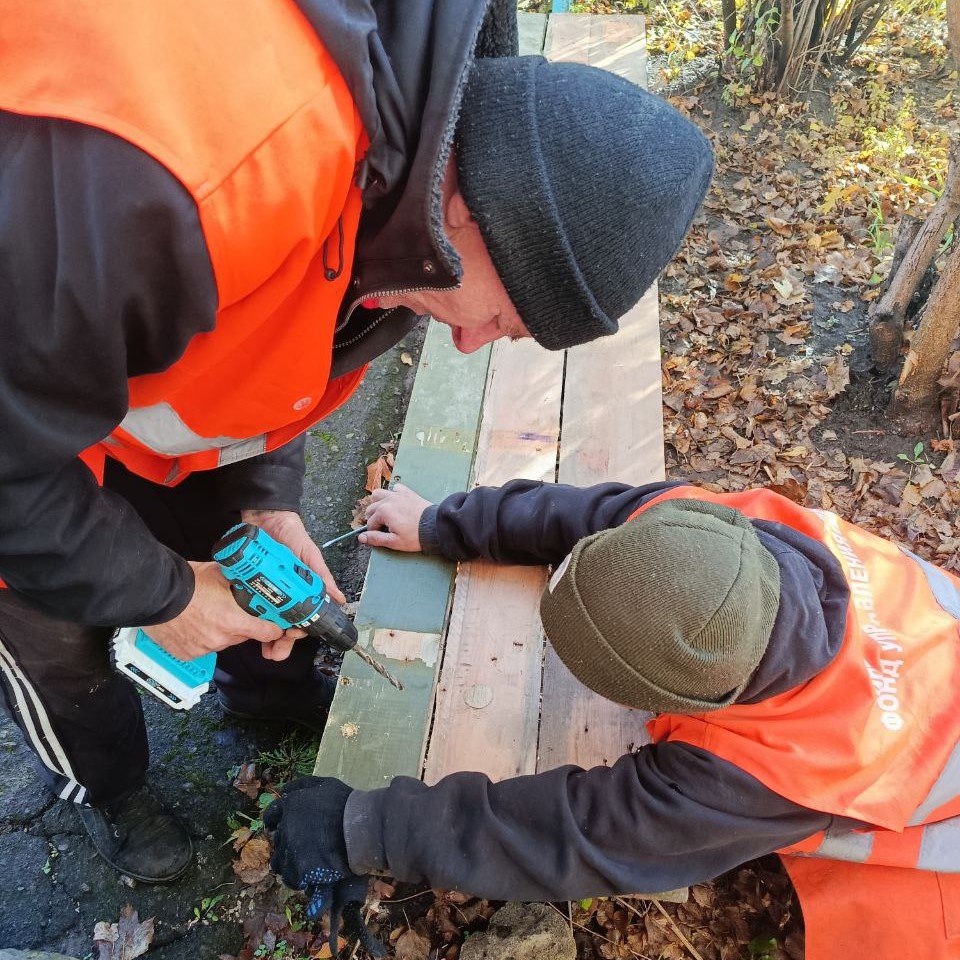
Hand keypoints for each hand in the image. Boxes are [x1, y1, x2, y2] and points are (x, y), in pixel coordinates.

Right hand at [146, 560, 285, 660]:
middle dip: (240, 625)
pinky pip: (202, 648)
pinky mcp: (188, 654)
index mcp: (233, 620)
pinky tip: (191, 624)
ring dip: (219, 632)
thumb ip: (240, 581)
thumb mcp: (221, 574)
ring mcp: (203, 649)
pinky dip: (200, 639)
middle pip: (242, 636)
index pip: (267, 633)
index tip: (275, 626)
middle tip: (229, 610)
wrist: (156, 595)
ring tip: (205, 614)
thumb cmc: (187, 583)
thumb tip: (252, 579)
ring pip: (222, 642)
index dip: (273, 628)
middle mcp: (221, 638)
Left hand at [241, 509, 345, 660]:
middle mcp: (281, 592)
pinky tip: (242, 629)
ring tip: (260, 649)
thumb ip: (321, 576)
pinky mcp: (246, 584)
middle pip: (281, 624)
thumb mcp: (309, 556)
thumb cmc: (291, 535)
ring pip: (263, 620)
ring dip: (262, 636)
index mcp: (298, 589)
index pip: (301, 616)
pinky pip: (244, 605)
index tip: (294, 635)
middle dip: (279, 642)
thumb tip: (338, 598)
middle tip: (274, 654)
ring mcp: (263, 589)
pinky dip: (244, 618)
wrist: (265, 516)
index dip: (299, 629)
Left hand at [265, 777, 383, 956]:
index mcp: (289, 806)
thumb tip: (285, 791)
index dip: (276, 822)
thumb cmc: (344, 803)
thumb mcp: (323, 784)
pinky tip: (309, 874)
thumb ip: (301, 786)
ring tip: (304, 862)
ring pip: (280, 861)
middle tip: (302, 845)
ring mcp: (291, 850)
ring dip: (289, 861)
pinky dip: (298, 877)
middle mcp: (285, 828)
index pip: (271, 815)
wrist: (359, 829)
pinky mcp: (298, 870)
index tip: (282, 826)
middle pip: (277, 840)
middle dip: (286, 842)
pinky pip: (290, 878)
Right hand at [359, 484, 431, 551]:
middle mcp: (388, 500)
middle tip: (383, 528)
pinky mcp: (407, 493)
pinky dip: (393, 494)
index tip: (382, 536)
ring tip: (385, 514)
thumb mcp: (394, 542)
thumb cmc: (415, 536)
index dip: (374, 532)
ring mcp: (398, 494)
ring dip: (378, 503)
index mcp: (383, 512)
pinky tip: (397, 504)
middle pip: (371, 508)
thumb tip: (361, 538)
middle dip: (374, 518)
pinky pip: (395, 488)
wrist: (435, 526)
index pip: (370, 523)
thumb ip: (376, 539)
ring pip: (378, 494)